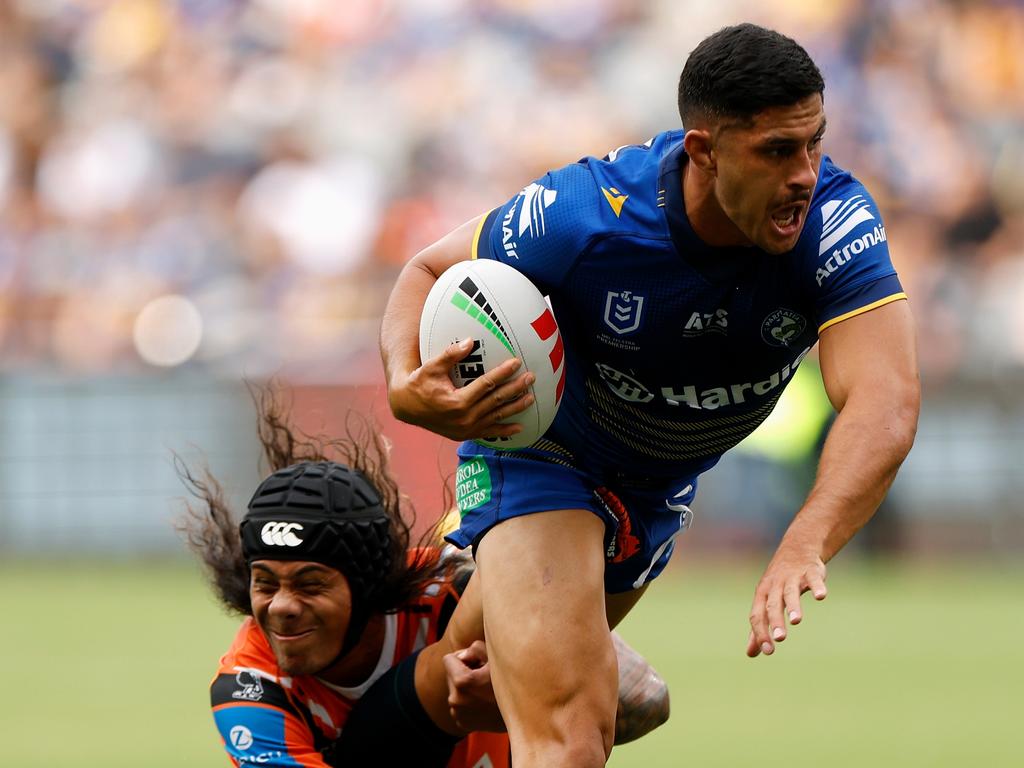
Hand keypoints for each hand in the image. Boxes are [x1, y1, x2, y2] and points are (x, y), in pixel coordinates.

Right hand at [389, 338, 535, 440]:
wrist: (408, 407)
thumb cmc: (419, 383)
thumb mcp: (431, 367)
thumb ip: (451, 354)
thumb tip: (470, 341)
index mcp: (457, 402)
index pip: (486, 384)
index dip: (503, 373)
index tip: (516, 362)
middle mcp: (464, 418)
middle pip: (496, 401)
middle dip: (516, 388)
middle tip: (531, 378)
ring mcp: (466, 429)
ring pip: (497, 417)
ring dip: (515, 407)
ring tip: (531, 398)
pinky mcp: (466, 434)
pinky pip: (489, 432)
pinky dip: (505, 430)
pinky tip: (519, 427)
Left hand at [443, 640, 505, 732]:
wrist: (525, 714)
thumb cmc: (511, 681)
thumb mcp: (497, 657)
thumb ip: (476, 648)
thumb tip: (462, 656)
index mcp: (461, 682)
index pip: (448, 659)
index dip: (464, 656)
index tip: (478, 662)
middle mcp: (455, 700)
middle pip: (450, 675)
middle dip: (463, 672)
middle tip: (484, 676)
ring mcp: (458, 714)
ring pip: (455, 690)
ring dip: (466, 687)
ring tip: (486, 690)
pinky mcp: (463, 724)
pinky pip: (459, 705)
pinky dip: (468, 701)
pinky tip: (485, 702)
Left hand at [746, 544, 826, 657]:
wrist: (797, 549)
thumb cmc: (779, 581)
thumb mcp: (767, 601)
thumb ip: (760, 626)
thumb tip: (751, 653)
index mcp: (762, 595)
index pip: (757, 615)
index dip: (761, 633)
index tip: (768, 651)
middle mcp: (775, 585)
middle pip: (772, 605)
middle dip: (775, 621)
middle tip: (780, 639)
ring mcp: (792, 577)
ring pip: (790, 592)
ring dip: (793, 606)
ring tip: (796, 621)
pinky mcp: (810, 571)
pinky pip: (813, 579)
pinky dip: (817, 586)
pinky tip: (821, 596)